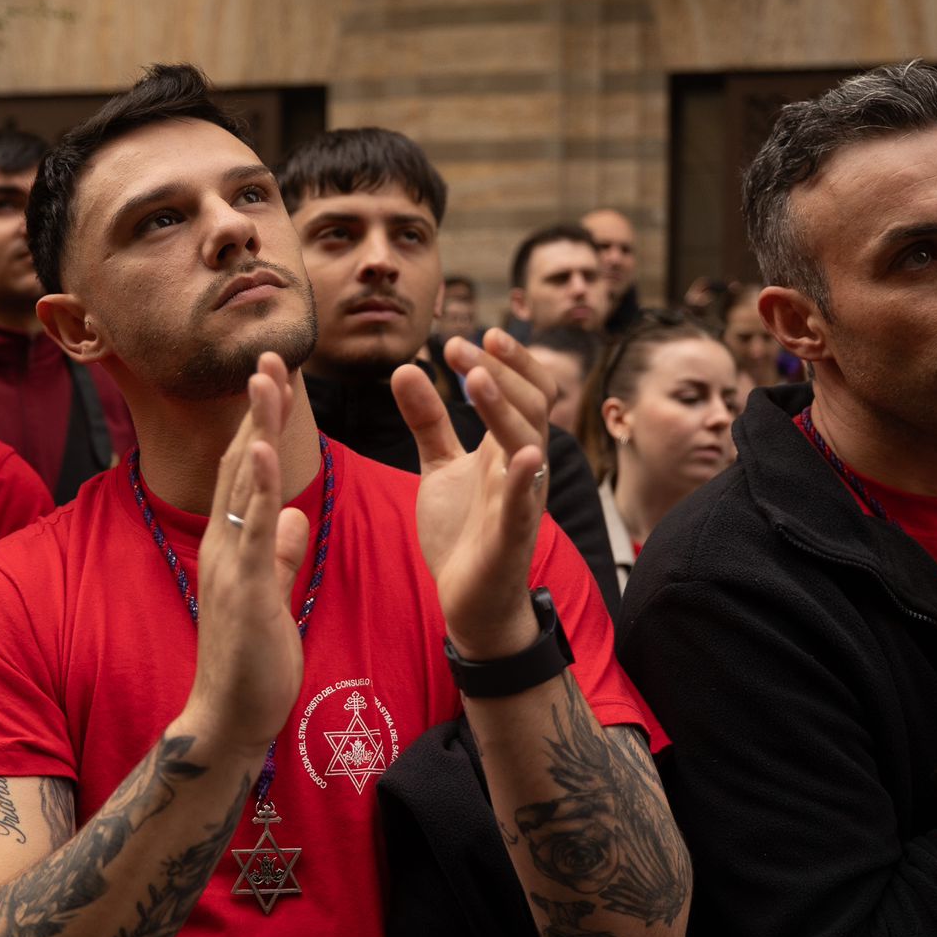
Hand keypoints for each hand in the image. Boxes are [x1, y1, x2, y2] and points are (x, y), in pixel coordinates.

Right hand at [183, 354, 311, 752]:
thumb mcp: (273, 596)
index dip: (263, 422)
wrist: (231, 718)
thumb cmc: (253, 663)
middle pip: (242, 461)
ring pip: (244, 482)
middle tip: (269, 352)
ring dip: (256, 426)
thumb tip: (295, 519)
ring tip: (266, 377)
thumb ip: (280, 555)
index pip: (250, 471)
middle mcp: (224, 543)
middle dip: (256, 407)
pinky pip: (251, 527)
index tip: (276, 380)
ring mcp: (229, 563)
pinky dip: (261, 485)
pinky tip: (268, 448)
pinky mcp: (242, 587)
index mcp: (235, 544)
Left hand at [392, 328, 551, 658]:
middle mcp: (522, 466)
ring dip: (503, 408)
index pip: (524, 388)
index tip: (466, 336)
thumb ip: (427, 419)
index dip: (505, 360)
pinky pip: (525, 505)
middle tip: (458, 346)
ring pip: (528, 443)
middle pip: (530, 404)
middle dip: (497, 371)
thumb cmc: (463, 530)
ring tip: (475, 378)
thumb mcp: (439, 466)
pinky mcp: (511, 537)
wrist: (471, 600)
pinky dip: (526, 480)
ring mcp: (521, 499)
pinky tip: (524, 455)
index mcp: (507, 446)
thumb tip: (406, 366)